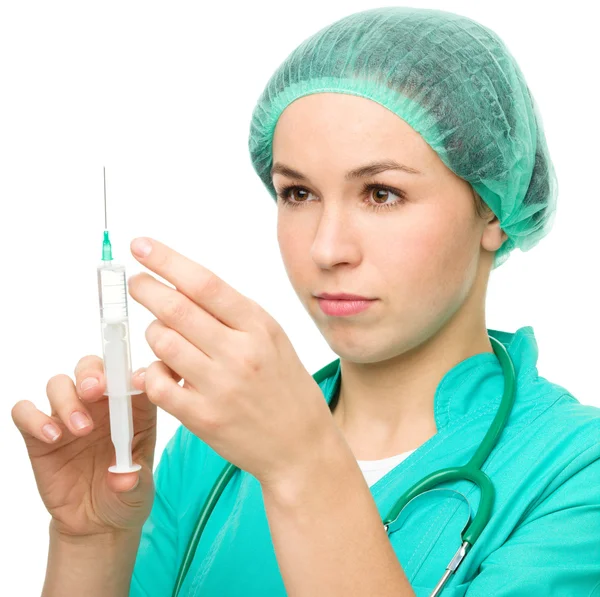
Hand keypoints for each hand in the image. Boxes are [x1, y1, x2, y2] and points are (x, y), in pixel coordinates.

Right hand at [11, 355, 162, 537]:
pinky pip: (26, 412)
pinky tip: (52, 438)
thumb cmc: (124, 496)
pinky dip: (34, 418)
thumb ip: (132, 480)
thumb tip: (122, 478)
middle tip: (95, 391)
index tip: (136, 383)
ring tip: (81, 429)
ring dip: (68, 399)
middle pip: (91, 369)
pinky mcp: (40, 435)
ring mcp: (68, 417)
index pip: (133, 378)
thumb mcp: (138, 490)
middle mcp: (101, 406)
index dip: (134, 374)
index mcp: (133, 409)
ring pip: (60, 384)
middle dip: (92, 373)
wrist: (95, 523)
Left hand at [127, 237, 338, 488]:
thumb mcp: (272, 340)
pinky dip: (152, 373)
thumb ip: (233, 315)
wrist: (301, 445)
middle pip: (177, 309)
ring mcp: (221, 387)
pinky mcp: (203, 418)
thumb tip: (182, 287)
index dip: (167, 261)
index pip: (205, 284)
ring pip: (162, 343)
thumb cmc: (286, 388)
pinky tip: (163, 372)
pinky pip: (158, 385)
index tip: (143, 246)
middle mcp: (241, 353)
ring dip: (153, 334)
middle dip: (146, 289)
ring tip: (162, 335)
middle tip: (136, 283)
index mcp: (260, 327)